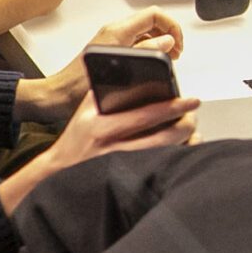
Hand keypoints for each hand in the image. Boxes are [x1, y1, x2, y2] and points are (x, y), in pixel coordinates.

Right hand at [0, 89, 199, 215]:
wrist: (58, 174)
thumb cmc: (75, 139)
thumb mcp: (86, 109)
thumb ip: (106, 90)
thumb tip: (131, 70)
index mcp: (101, 125)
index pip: (145, 114)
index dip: (172, 107)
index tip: (191, 100)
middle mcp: (112, 148)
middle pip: (162, 138)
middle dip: (185, 124)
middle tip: (193, 115)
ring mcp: (121, 167)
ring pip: (164, 156)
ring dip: (185, 143)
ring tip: (191, 131)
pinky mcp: (128, 182)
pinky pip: (160, 170)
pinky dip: (176, 159)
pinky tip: (183, 150)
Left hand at [28, 8, 186, 123]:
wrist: (57, 96)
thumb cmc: (78, 87)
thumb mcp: (120, 69)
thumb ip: (146, 52)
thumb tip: (167, 41)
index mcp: (117, 31)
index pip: (154, 14)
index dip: (171, 26)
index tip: (178, 43)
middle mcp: (115, 32)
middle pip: (152, 21)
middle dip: (169, 33)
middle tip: (176, 51)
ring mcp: (113, 41)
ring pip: (146, 32)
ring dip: (161, 42)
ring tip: (169, 57)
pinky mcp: (112, 51)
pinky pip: (138, 42)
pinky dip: (150, 49)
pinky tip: (152, 65)